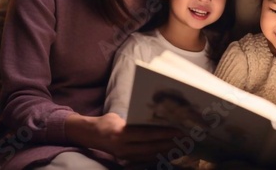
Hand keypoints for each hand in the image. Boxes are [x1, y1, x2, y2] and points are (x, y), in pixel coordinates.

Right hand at [66, 112, 184, 166]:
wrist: (90, 136)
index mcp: (121, 133)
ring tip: (181, 147)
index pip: (147, 134)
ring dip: (166, 151)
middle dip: (169, 144)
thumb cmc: (107, 122)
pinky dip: (158, 156)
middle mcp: (124, 147)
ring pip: (150, 156)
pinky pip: (145, 160)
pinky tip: (168, 153)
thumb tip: (154, 117)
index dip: (164, 133)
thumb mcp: (119, 118)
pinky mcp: (127, 160)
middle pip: (151, 147)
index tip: (178, 131)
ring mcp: (125, 156)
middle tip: (185, 139)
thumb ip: (134, 121)